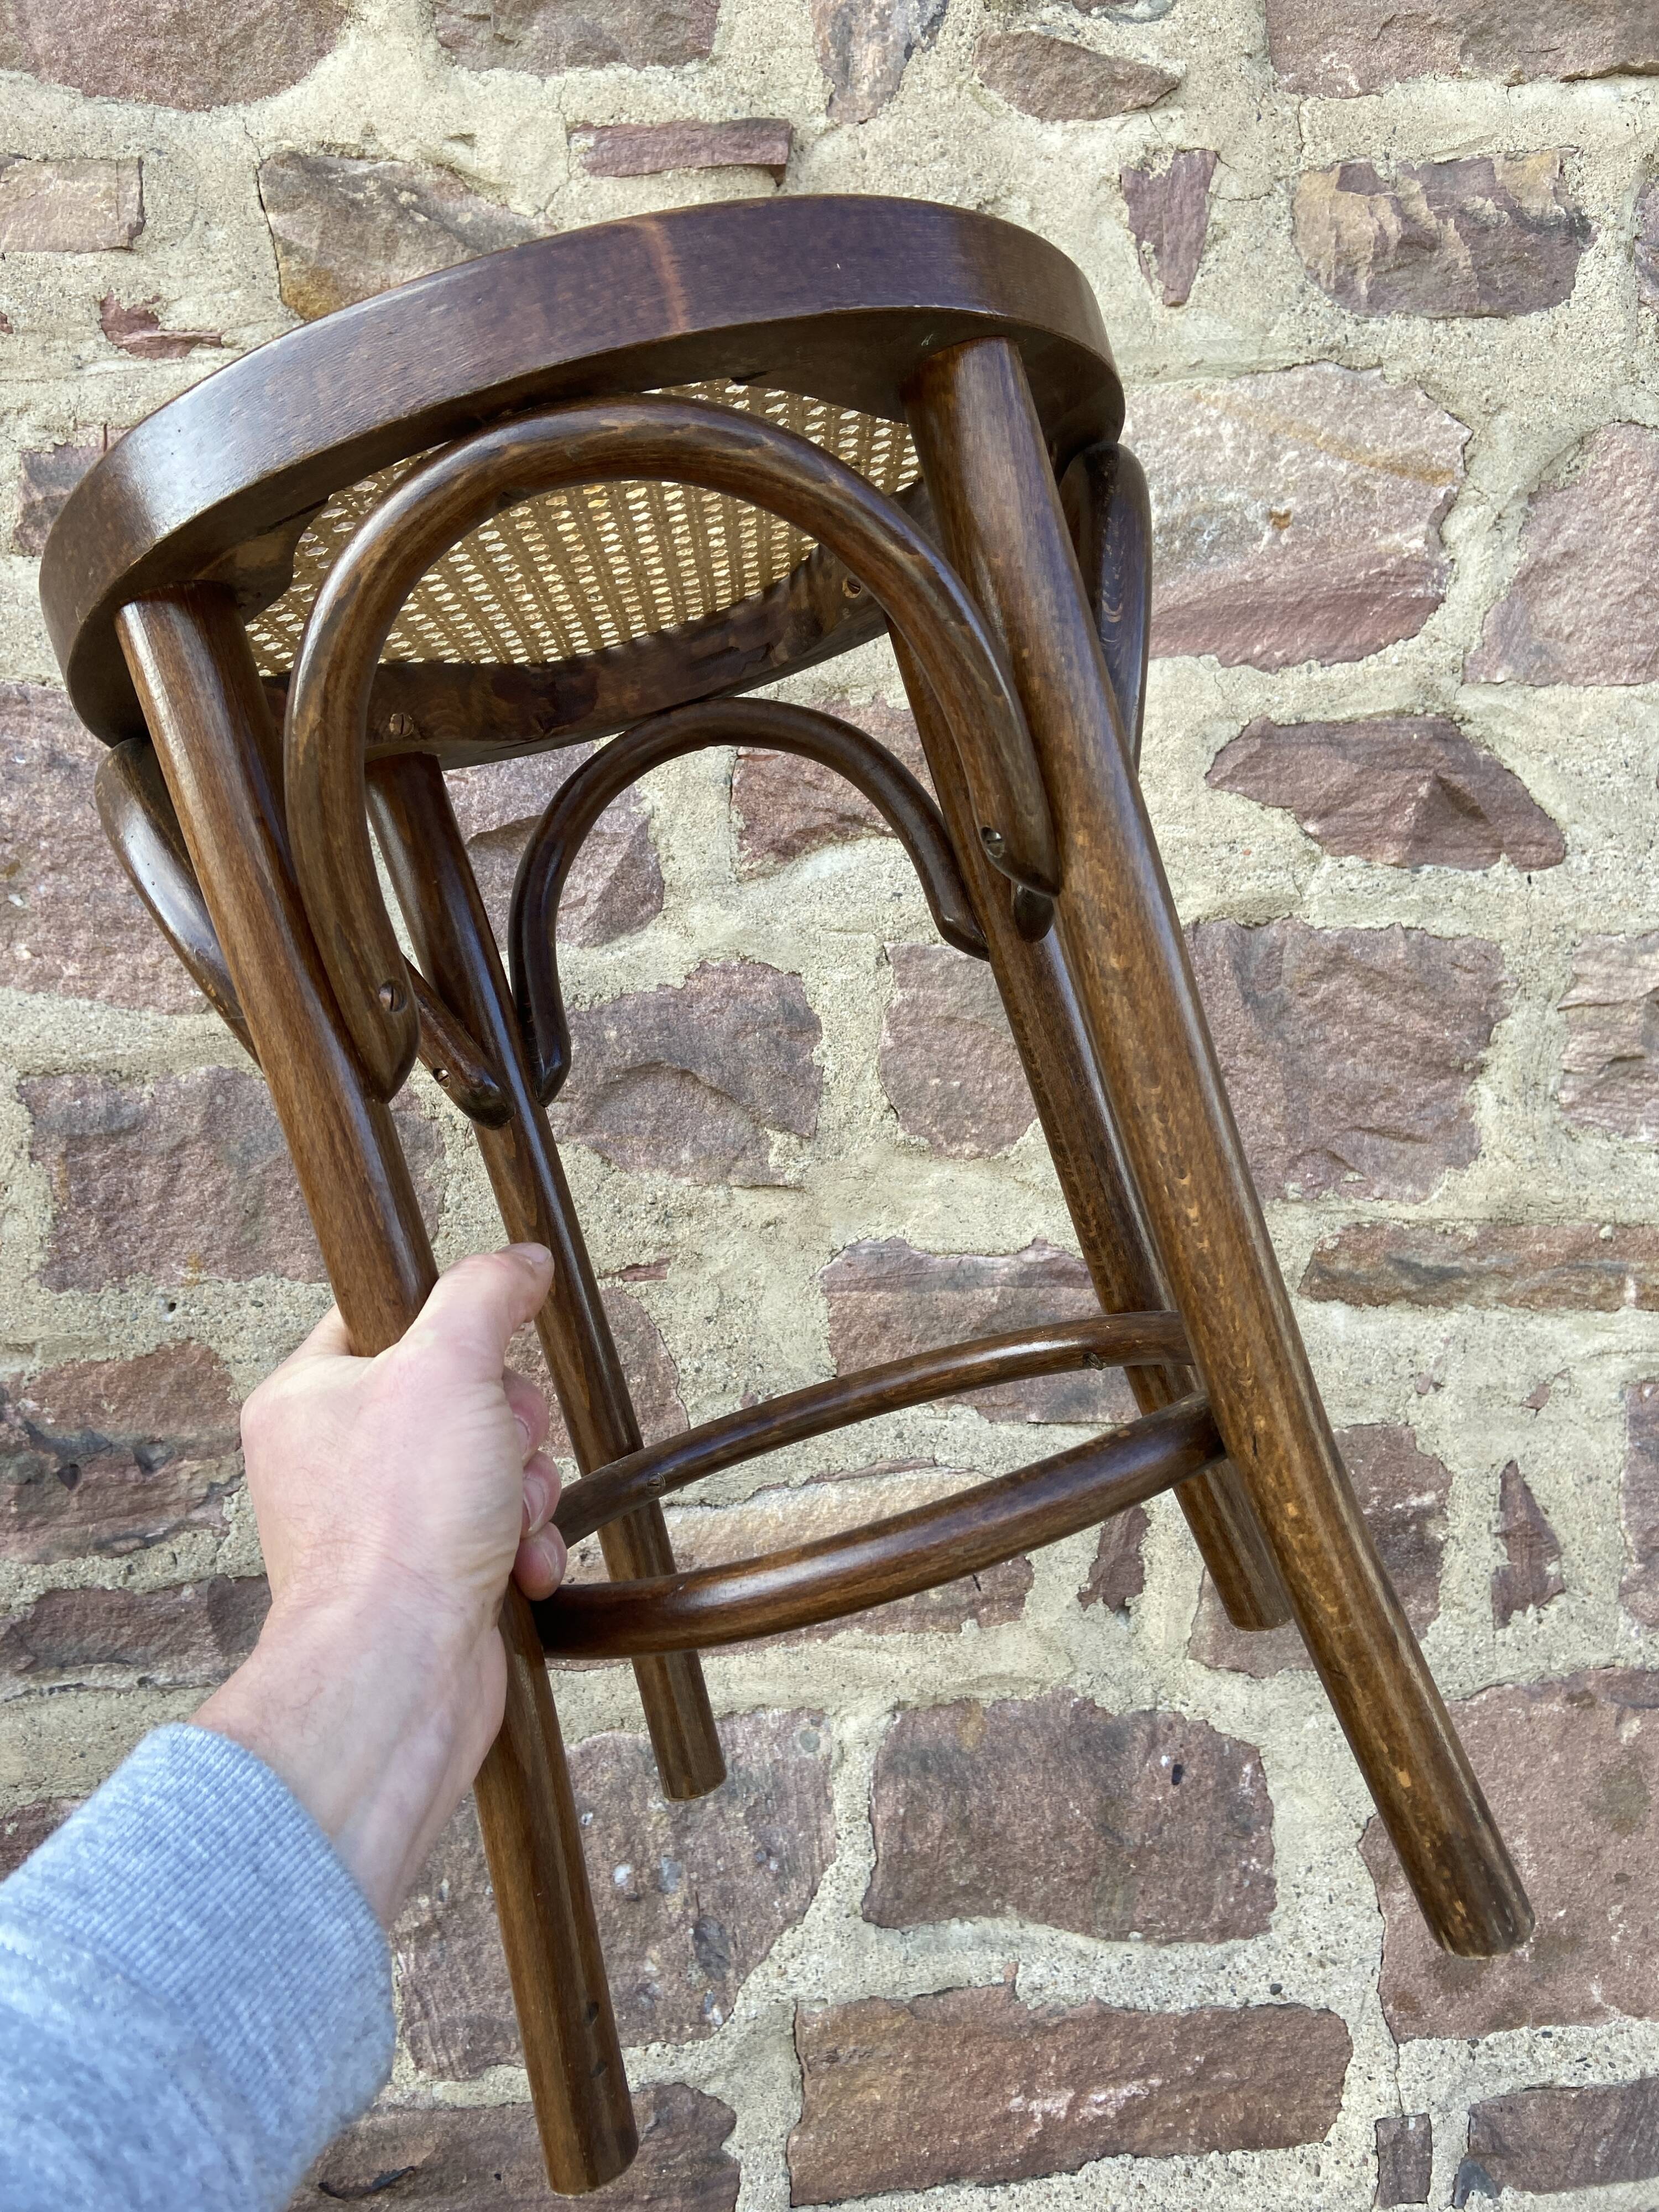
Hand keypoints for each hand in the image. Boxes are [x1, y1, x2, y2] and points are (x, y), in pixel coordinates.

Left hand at [196, 1244, 563, 1922]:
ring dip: (525, 1489)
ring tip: (512, 1522)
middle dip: (510, 1426)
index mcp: (307, 1397)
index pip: (388, 1319)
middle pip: (458, 1393)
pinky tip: (524, 1568)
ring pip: (488, 1463)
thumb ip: (485, 1294)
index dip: (456, 1327)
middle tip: (503, 1449)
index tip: (489, 1351)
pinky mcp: (423, 1577)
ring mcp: (378, 1523)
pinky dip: (524, 1546)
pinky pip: (495, 1532)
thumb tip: (521, 1260)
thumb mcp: (449, 1366)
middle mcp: (332, 1459)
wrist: (397, 1674)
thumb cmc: (400, 1524)